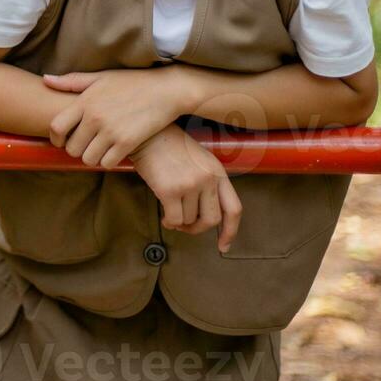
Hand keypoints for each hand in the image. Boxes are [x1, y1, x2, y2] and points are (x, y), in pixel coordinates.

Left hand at [45, 69, 183, 168]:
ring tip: (99, 149)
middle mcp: (95, 117)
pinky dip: (108, 161)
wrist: (166, 90)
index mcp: (86, 101)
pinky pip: (107, 163)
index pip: (56, 127)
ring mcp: (111, 131)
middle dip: (75, 149)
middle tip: (85, 144)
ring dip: (91, 157)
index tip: (61, 140)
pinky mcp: (127, 143)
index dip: (55, 138)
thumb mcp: (100, 77)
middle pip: (71, 148)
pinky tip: (113, 151)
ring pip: (88, 159)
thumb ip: (72, 81)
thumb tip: (45, 79)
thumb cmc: (131, 82)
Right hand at [128, 125, 240, 252]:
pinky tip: (163, 216)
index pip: (234, 209)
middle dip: (197, 229)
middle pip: (212, 220)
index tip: (223, 246)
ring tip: (170, 213)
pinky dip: (169, 222)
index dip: (230, 231)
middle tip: (186, 227)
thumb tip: (202, 214)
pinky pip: (174, 219)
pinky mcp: (170, 189)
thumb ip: (207, 183)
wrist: (146, 133)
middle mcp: (208, 179)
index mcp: (218, 172)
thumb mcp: (199, 160)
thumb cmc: (168, 146)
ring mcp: (190, 184)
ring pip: (188, 220)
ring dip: (179, 222)